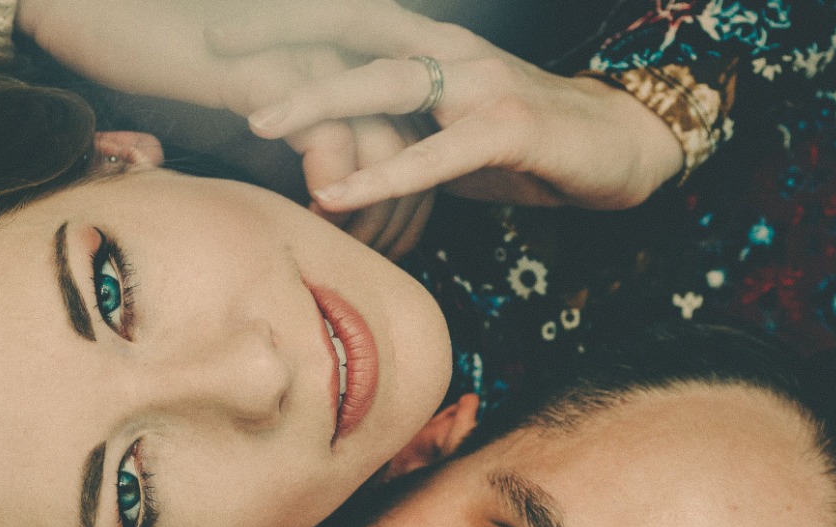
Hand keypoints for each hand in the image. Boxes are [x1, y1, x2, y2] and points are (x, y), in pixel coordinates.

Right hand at [15, 0, 432, 256]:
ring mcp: (305, 57)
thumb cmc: (180, 69)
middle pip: (407, 140)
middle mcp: (336, 53)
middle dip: (404, 208)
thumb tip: (323, 203)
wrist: (107, 14)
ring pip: (378, 140)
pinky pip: (324, 129)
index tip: (396, 244)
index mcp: (340, 61)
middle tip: (385, 255)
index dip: (410, 194)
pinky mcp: (266, 70)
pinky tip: (318, 209)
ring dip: (372, 203)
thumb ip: (296, 146)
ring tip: (353, 243)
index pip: (407, 133)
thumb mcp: (255, 116)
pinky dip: (331, 176)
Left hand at [208, 0, 684, 210]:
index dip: (292, 22)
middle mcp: (452, 53)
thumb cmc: (527, 145)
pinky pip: (433, 155)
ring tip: (261, 122)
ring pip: (388, 84)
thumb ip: (399, 136)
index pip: (351, 24)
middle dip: (284, 38)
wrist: (617, 146)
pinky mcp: (507, 131)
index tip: (228, 31)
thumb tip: (347, 162)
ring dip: (320, 101)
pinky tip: (339, 195)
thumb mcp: (449, 135)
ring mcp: (480, 86)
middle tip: (217, 47)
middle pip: (356, 33)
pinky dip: (383, 176)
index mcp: (433, 49)